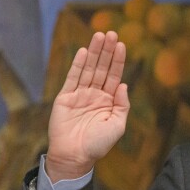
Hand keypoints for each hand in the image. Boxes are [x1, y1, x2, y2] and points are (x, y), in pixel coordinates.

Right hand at [45, 31, 129, 180]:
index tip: (121, 44)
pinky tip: (83, 51)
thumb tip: (124, 84)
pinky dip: (78, 64)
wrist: (75, 156)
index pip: (114, 76)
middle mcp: (95, 95)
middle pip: (102, 68)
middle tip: (111, 32)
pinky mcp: (65, 97)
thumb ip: (122, 105)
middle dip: (106, 51)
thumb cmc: (98, 145)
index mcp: (109, 101)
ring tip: (99, 35)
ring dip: (94, 52)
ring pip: (88, 69)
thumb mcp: (117, 125)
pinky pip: (72, 78)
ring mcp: (80, 95)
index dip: (117, 60)